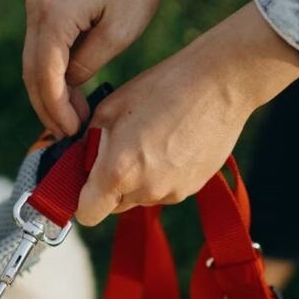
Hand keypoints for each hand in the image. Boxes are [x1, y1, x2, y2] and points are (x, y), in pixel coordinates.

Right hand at [23, 0, 175, 137]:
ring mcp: (38, 6)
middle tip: (67, 134)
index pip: (44, 75)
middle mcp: (37, 9)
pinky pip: (42, 49)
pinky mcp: (46, 6)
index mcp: (53, 15)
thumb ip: (88, 63)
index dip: (56, 109)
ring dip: (49, 94)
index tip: (71, 131)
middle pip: (32, 72)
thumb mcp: (120, 31)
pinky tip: (71, 94)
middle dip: (48, 108)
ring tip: (71, 119)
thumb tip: (69, 87)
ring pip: (33, 63)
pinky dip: (53, 75)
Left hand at [75, 2, 298, 225]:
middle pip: (113, 206)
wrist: (220, 84)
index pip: (86, 214)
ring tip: (151, 139)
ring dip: (137, 178)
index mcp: (118, 171)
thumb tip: (78, 163)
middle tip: (121, 148)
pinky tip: (171, 143)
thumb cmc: (161, 88)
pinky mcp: (192, 189)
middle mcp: (144, 190)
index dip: (82, 200)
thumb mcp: (109, 109)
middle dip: (109, 184)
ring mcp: (171, 192)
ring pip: (139, 197)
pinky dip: (161, 174)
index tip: (85, 182)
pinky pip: (164, 190)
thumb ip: (88, 144)